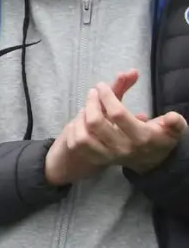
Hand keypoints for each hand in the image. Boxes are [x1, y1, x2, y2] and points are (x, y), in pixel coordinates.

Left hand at [46, 70, 187, 182]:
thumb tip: (171, 116)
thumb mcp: (173, 129)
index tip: (102, 85)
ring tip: (86, 107)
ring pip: (83, 136)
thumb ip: (174, 123)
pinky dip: (74, 130)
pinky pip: (77, 146)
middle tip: (92, 92)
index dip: (107, 96)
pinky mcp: (97, 159)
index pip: (118, 114)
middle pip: (96, 123)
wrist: (151, 162)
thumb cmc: (161, 139)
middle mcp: (122, 148)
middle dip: (91, 103)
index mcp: (141, 137)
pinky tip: (80, 120)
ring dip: (80, 118)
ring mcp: (107, 155)